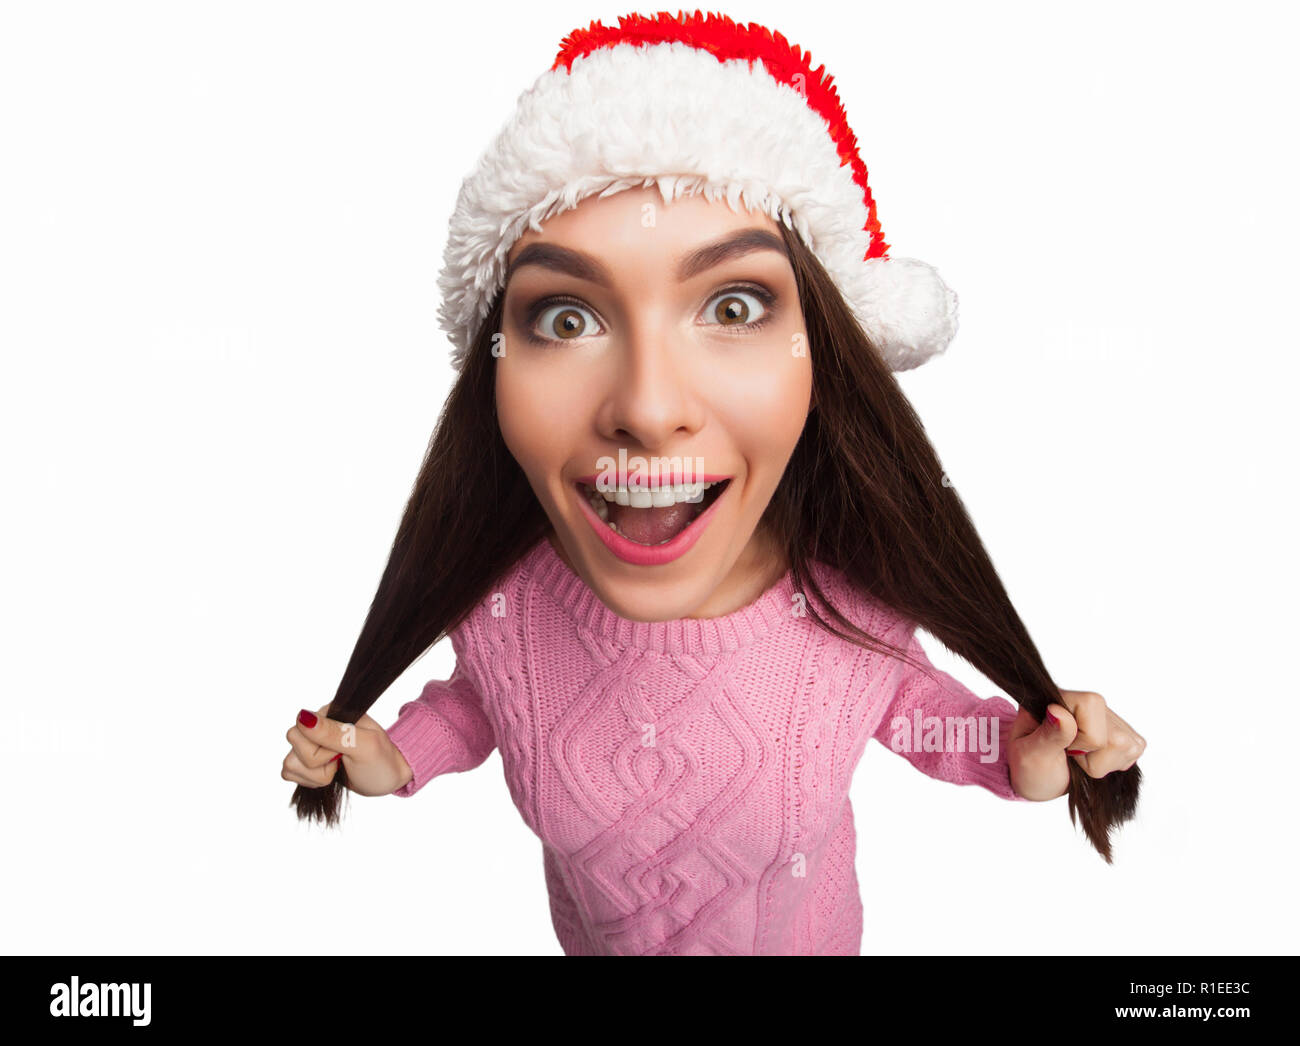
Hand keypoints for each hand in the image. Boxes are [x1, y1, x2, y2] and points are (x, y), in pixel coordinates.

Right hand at [281, 705, 414, 796]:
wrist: (388, 777)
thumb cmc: (382, 761)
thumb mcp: (364, 746)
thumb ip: (334, 733)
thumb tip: (303, 717)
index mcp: (329, 712)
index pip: (299, 731)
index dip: (320, 751)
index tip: (342, 753)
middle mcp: (316, 725)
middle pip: (293, 749)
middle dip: (319, 765)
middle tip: (341, 761)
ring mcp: (310, 744)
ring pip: (289, 764)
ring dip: (315, 776)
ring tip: (338, 769)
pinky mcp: (307, 762)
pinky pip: (289, 773)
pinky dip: (309, 782)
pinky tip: (329, 777)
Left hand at [1007, 689, 1144, 800]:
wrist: (1037, 779)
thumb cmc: (1028, 766)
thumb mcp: (1029, 754)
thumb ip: (1048, 735)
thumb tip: (1059, 711)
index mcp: (1058, 697)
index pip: (1092, 707)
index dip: (1080, 740)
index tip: (1062, 749)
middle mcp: (1086, 700)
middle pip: (1116, 736)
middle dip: (1093, 757)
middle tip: (1069, 756)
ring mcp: (1106, 714)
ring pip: (1129, 744)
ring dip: (1103, 763)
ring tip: (1079, 759)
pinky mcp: (1122, 730)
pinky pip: (1136, 748)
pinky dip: (1114, 764)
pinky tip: (1094, 760)